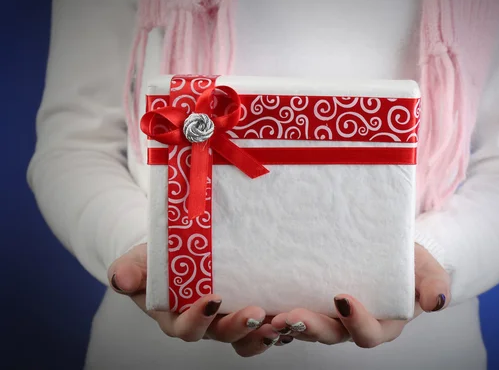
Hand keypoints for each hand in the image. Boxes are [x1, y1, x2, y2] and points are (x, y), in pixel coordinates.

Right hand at [107, 244, 281, 356]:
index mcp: (177, 316)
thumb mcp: (139, 261)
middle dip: (239, 327)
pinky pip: (264, 323)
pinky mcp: (248, 306)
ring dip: (264, 333)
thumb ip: (128, 270)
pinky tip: (292, 314)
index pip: (187, 327)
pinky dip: (277, 322)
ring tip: (280, 323)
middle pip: (223, 334)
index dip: (198, 318)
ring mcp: (228, 317)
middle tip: (255, 313)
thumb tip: (119, 278)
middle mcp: (205, 323)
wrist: (177, 249)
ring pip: (247, 336)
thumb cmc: (156, 259)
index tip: (212, 299)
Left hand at [269, 244, 450, 347]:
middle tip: (290, 315)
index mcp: (382, 324)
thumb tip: (437, 302)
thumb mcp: (427, 267)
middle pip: (330, 335)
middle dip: (310, 327)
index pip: (368, 334)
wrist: (388, 252)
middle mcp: (352, 326)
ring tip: (269, 315)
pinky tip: (260, 305)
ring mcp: (329, 316)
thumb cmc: (408, 263)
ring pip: (307, 329)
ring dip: (288, 323)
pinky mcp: (312, 302)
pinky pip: (293, 315)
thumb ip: (435, 283)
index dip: (356, 321)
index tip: (342, 298)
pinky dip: (277, 312)